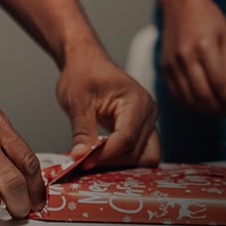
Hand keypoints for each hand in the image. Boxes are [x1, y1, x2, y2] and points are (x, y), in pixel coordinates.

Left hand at [56, 47, 159, 169]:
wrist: (86, 62)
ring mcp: (148, 122)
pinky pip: (139, 152)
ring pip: (143, 157)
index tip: (84, 162)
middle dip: (112, 161)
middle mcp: (149, 112)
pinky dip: (121, 159)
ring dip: (119, 164)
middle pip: (138, 152)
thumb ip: (81, 130)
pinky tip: (101, 157)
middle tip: (85, 162)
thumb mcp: (76, 101)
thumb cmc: (82, 73)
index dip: (106, 155)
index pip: (126, 138)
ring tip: (94, 160)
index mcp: (136, 101)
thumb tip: (80, 157)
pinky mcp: (142, 129)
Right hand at [159, 0, 225, 114]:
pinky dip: (189, 103)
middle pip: (202, 95)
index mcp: (205, 47)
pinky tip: (200, 103)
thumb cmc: (207, 18)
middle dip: (217, 109)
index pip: (219, 84)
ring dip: (204, 109)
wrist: (180, 4)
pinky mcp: (164, 68)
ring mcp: (172, 63)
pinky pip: (176, 94)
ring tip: (215, 109)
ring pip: (188, 99)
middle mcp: (186, 56)